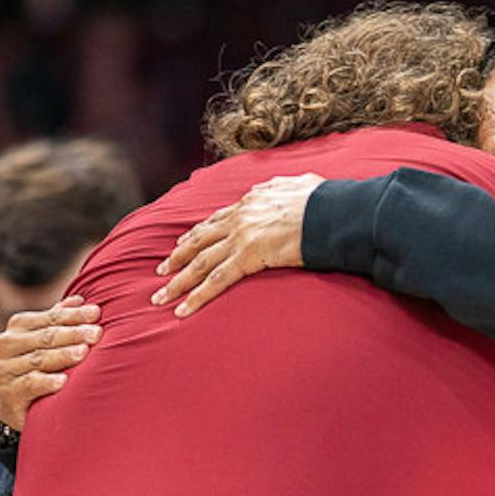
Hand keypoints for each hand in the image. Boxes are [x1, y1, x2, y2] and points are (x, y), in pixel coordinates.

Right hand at [0, 296, 101, 430]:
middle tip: (96, 333)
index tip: (96, 313)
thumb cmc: (35, 365)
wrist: (12, 403)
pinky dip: (46, 382)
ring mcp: (5, 369)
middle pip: (46, 337)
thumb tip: (79, 299)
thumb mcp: (45, 340)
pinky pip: (29, 385)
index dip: (74, 315)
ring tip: (83, 352)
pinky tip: (63, 382)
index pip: (50, 318)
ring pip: (38, 359)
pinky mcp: (7, 394)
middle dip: (73, 334)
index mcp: (18, 326)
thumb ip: (58, 320)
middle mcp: (7, 344)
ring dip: (62, 355)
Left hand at [151, 172, 322, 316]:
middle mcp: (239, 217)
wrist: (332, 210)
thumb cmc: (325, 200)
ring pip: (200, 262)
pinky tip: (182, 310)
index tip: (182, 242)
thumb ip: (283, 188)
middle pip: (200, 240)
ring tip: (161, 296)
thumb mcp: (299, 185)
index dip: (196, 233)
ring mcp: (241, 237)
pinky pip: (216, 280)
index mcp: (251, 201)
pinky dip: (197, 297)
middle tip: (161, 270)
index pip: (216, 220)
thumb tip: (284, 186)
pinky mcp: (248, 256)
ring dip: (178, 281)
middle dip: (178, 256)